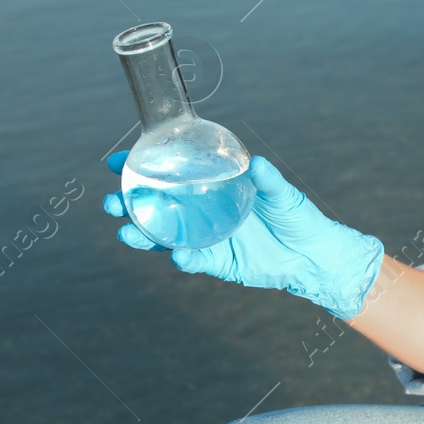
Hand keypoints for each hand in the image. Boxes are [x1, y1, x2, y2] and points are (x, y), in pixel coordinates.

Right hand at [104, 150, 385, 319]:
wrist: (312, 256)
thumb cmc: (297, 216)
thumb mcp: (283, 194)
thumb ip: (269, 181)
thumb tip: (257, 165)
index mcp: (210, 186)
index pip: (169, 174)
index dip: (140, 168)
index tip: (117, 161)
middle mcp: (201, 210)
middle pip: (154, 206)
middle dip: (128, 204)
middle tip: (111, 202)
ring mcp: (205, 236)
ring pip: (163, 235)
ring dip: (143, 235)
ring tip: (127, 232)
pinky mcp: (216, 262)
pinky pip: (192, 260)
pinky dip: (182, 258)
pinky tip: (177, 254)